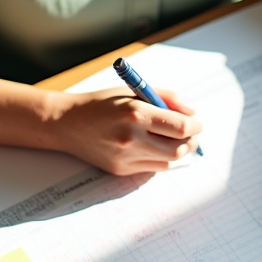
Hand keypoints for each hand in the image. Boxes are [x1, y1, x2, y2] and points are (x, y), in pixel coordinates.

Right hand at [50, 88, 201, 174]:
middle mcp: (131, 138)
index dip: (195, 125)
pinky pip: (153, 168)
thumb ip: (165, 97)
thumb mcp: (132, 91)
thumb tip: (191, 113)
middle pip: (179, 149)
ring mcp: (125, 157)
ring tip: (173, 138)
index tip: (196, 122)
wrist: (65, 123)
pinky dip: (160, 158)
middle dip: (191, 141)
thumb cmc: (100, 103)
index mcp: (135, 113)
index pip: (180, 127)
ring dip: (177, 150)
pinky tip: (154, 146)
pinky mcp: (120, 170)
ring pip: (168, 161)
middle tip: (191, 133)